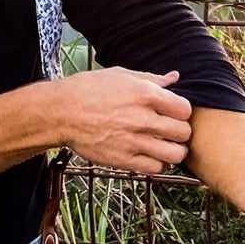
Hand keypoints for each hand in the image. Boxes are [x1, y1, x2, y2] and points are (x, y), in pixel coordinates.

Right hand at [57, 68, 192, 176]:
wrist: (60, 113)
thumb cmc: (87, 90)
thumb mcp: (119, 75)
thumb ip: (150, 78)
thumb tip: (175, 77)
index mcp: (144, 93)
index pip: (185, 108)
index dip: (182, 112)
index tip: (173, 113)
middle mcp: (141, 118)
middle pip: (183, 132)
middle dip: (180, 131)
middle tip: (170, 131)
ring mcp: (132, 140)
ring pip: (174, 154)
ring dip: (173, 151)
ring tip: (165, 146)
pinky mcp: (122, 159)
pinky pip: (155, 168)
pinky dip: (157, 163)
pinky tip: (149, 155)